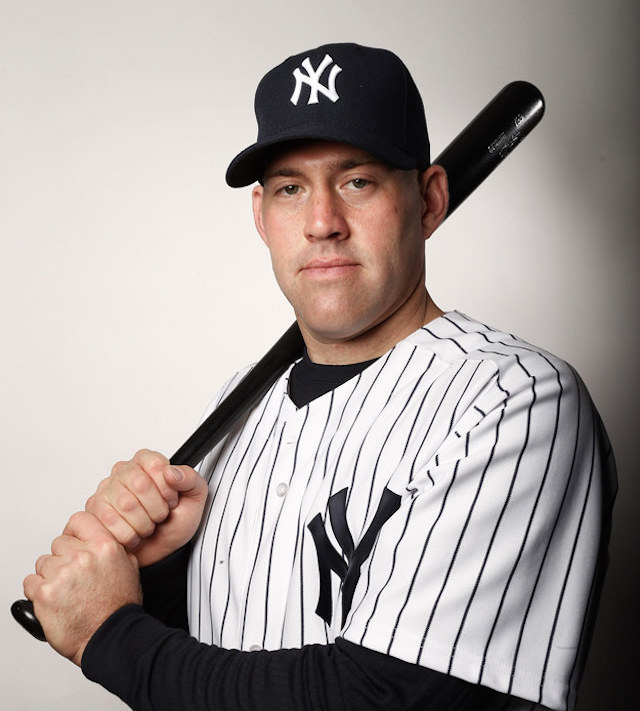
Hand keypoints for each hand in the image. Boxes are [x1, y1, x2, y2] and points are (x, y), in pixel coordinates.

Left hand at [23, 511, 140, 665]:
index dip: (74, 532)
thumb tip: (103, 539)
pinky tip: (53, 599)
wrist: (108, 637)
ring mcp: (62, 574)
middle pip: (59, 543)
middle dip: (63, 558)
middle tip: (73, 576)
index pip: (79, 521)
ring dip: (50, 575)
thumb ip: (115, 549)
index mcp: (104, 547)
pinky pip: (30, 582)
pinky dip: (37, 591)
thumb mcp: (130, 568)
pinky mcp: (44, 594)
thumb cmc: (119, 608)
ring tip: (65, 591)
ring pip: (43, 563)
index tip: (73, 542)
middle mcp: (82, 557)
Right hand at [85, 449, 207, 566]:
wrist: (160, 553)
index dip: (167, 487)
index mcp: (147, 461)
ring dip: (143, 523)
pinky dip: (129, 534)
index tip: (171, 499)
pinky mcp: (94, 511)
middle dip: (156, 508)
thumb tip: (172, 472)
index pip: (155, 464)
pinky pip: (110, 521)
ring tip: (148, 526)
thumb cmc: (174, 523)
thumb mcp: (194, 500)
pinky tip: (134, 534)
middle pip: (140, 483)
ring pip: (125, 504)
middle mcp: (124, 471)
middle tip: (160, 516)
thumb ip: (191, 480)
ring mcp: (105, 490)